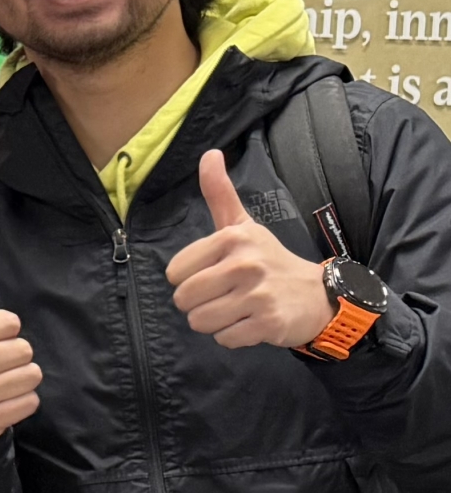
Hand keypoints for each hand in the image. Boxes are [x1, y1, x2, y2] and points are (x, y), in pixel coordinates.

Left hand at [166, 150, 335, 348]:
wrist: (319, 295)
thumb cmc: (269, 260)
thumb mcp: (243, 225)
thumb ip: (220, 194)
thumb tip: (209, 154)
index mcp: (232, 239)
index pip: (174, 272)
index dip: (189, 278)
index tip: (214, 273)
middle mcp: (245, 264)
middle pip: (183, 299)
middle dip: (199, 303)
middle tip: (225, 295)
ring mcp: (258, 295)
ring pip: (200, 321)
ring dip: (214, 321)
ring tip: (238, 308)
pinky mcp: (268, 323)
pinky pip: (224, 339)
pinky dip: (234, 336)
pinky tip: (251, 322)